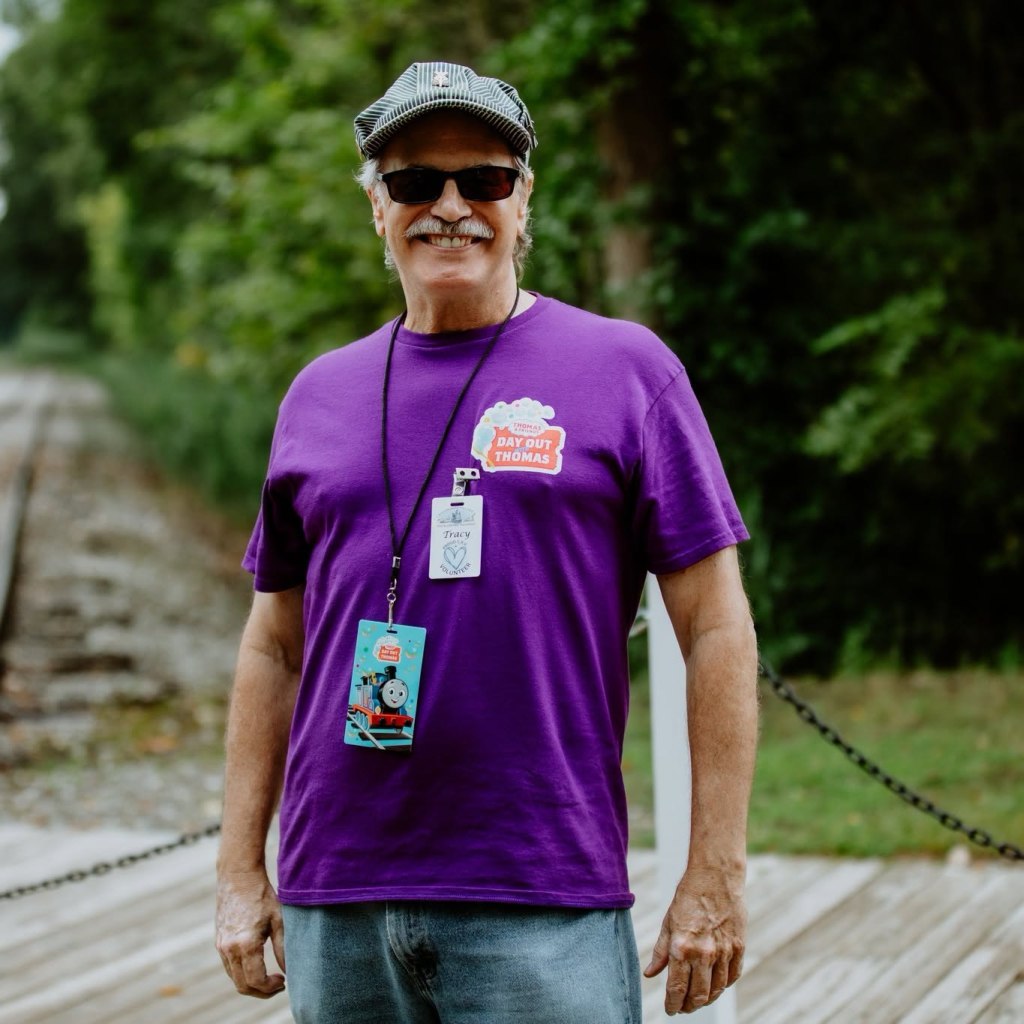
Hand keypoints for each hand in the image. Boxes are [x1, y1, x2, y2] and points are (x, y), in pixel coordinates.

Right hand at [216, 869, 286, 997]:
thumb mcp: (278, 920)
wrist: (238, 877)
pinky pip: (229, 967)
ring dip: (251, 983)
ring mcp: (221, 946)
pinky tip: (257, 964)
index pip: (256, 981)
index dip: (271, 988)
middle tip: (278, 985)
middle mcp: (229, 949)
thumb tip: (290, 971)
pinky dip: (242, 973)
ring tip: (270, 976)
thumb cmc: (262, 896)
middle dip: (261, 992)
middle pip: (242, 986)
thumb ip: (284, 948)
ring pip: (234, 978)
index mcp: (246, 944)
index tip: (283, 981)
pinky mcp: (219, 942)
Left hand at [643, 868, 745, 1014]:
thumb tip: (650, 974)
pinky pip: (732, 976)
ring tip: (697, 999)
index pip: (677, 988)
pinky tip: (715, 985)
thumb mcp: (668, 922)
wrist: (715, 876)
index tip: (670, 1010)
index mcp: (682, 947)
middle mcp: (704, 953)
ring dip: (706, 999)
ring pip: (716, 989)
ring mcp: (724, 952)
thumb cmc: (688, 897)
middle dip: (689, 1006)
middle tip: (683, 1007)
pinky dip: (723, 985)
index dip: (672, 1004)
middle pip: (698, 995)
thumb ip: (661, 951)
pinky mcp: (738, 947)